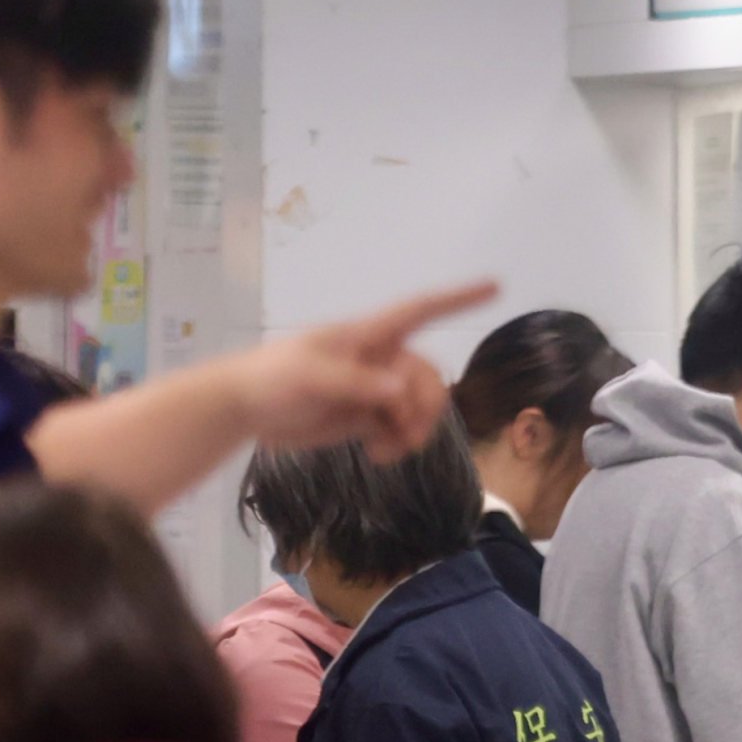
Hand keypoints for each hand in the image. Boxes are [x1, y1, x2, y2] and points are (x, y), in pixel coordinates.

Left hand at [236, 283, 497, 459]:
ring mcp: (375, 388)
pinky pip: (400, 429)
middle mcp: (379, 357)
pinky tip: (377, 455)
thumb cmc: (272, 379)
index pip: (421, 310)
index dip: (459, 298)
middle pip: (428, 376)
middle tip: (406, 434)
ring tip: (389, 449)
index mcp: (368, 335)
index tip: (495, 287)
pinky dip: (397, 444)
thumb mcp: (312, 377)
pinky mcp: (366, 416)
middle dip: (425, 406)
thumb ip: (357, 382)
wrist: (246, 409)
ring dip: (414, 430)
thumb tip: (399, 389)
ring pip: (419, 406)